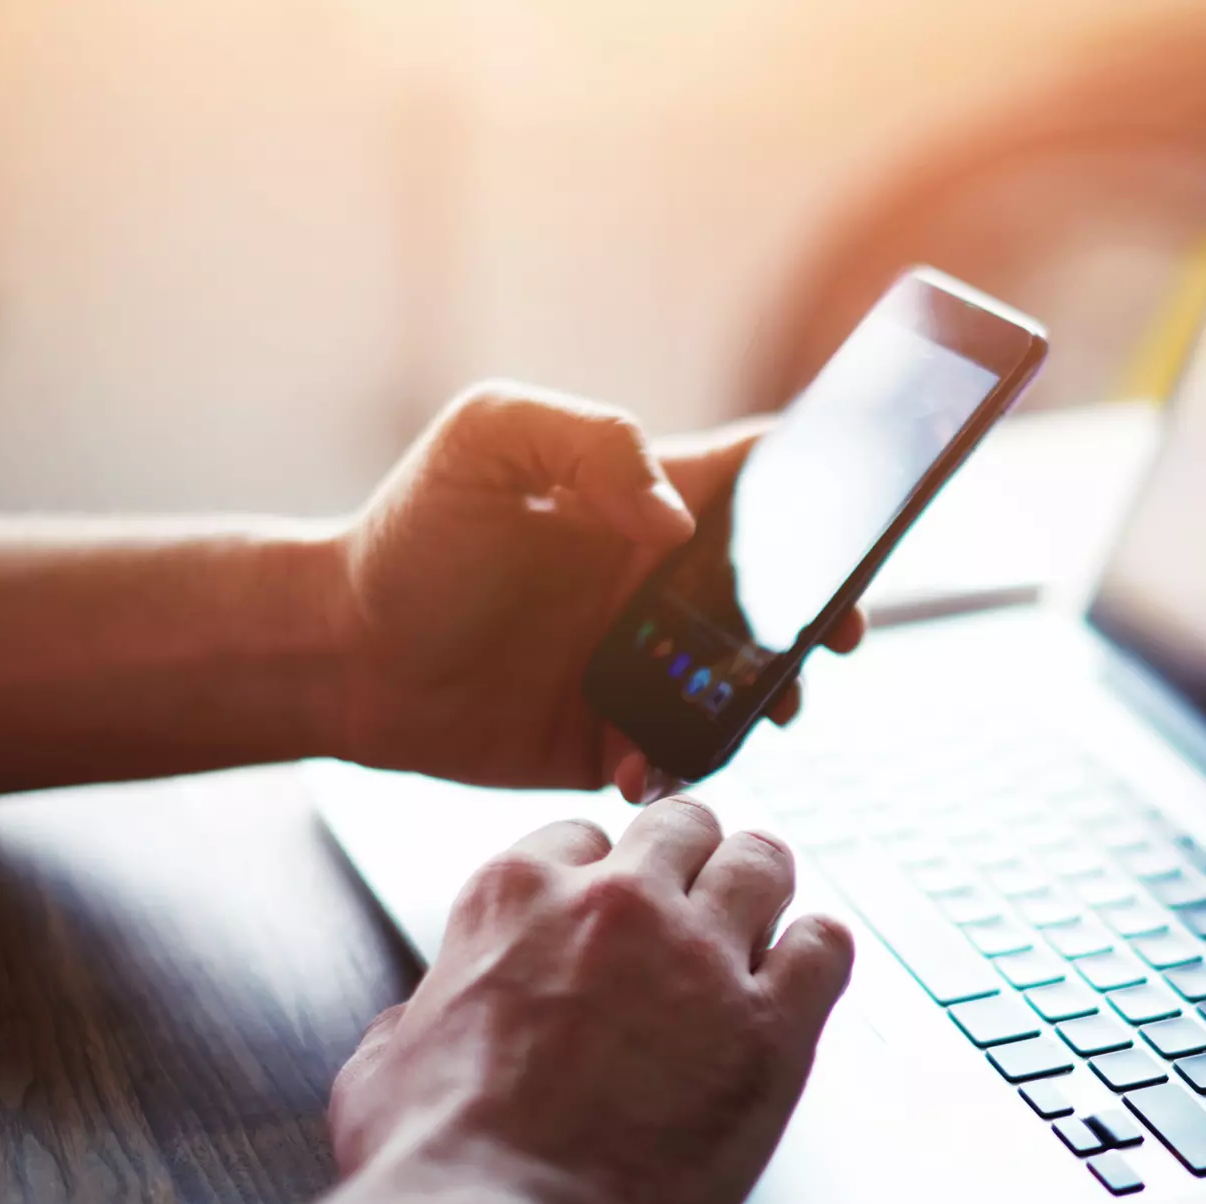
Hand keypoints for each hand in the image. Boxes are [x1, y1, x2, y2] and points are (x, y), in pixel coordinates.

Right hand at [326, 796, 853, 1203]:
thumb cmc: (432, 1162)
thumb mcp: (383, 1062)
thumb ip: (417, 1018)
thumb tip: (420, 1024)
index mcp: (517, 896)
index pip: (584, 837)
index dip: (605, 876)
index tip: (615, 910)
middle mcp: (617, 903)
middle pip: (685, 827)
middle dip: (692, 860)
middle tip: (698, 904)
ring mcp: (701, 957)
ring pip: (763, 862)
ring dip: (763, 890)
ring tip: (763, 924)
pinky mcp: (770, 1026)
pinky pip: (827, 947)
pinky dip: (818, 955)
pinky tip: (802, 981)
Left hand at [330, 384, 866, 799]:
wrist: (339, 654)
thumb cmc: (410, 535)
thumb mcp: (488, 439)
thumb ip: (593, 443)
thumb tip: (679, 523)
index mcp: (649, 502)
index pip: (763, 479)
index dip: (827, 487)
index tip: (866, 513)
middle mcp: (662, 585)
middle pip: (783, 593)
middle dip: (828, 612)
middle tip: (837, 635)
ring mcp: (647, 666)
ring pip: (751, 684)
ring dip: (775, 697)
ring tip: (767, 708)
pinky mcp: (616, 738)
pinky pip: (684, 755)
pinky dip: (688, 762)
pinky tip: (648, 759)